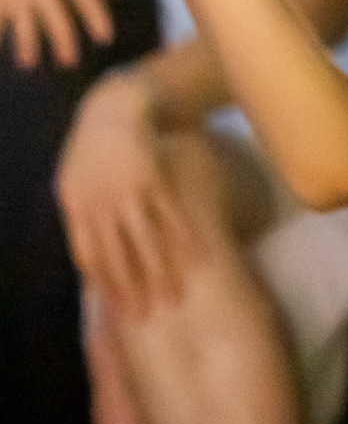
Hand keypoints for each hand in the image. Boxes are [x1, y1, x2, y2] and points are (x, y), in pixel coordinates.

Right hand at [0, 0, 120, 69]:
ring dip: (27, 46)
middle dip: (64, 41)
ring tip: (28, 64)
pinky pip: (1, 17)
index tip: (105, 39)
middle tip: (69, 61)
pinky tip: (1, 43)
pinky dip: (0, 30)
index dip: (97, 19)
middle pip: (56, 17)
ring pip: (23, 22)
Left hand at [57, 71, 196, 317]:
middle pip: (119, 256)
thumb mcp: (72, 179)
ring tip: (176, 297)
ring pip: (148, 242)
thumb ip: (81, 213)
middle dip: (133, 290)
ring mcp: (132, 193)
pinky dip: (187, 238)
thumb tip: (88, 251)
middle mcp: (103, 204)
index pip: (89, 256)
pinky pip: (174, 215)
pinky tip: (198, 258)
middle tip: (147, 318)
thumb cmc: (92, 145)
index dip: (104, 284)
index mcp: (76, 206)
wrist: (115, 105)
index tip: (118, 310)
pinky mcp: (158, 180)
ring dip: (162, 272)